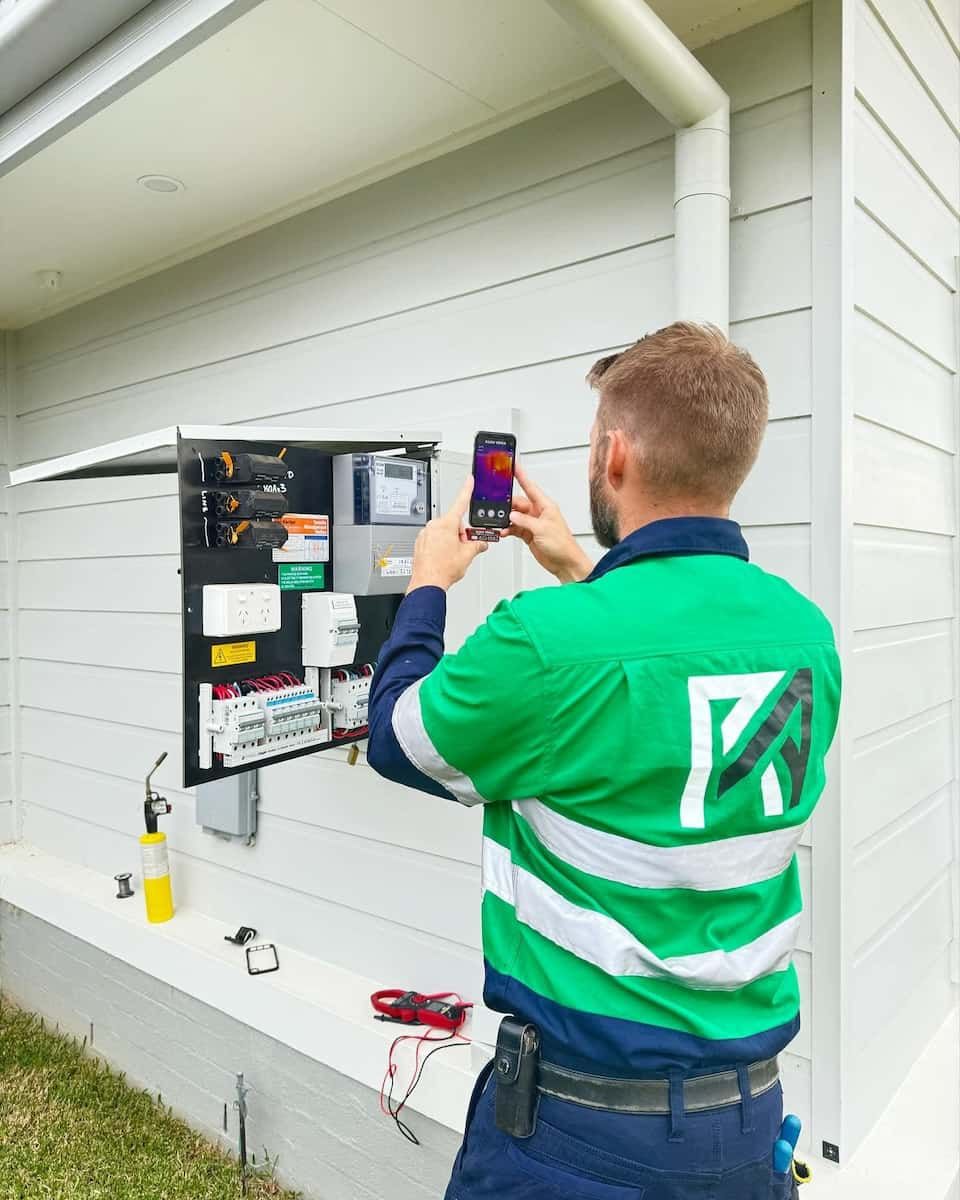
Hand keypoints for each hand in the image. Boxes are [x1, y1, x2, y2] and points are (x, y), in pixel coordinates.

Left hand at [407, 478, 488, 592]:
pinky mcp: (420, 542)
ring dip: (450, 540)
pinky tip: (443, 558)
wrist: (427, 583)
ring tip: (451, 556)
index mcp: (446, 524)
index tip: (469, 479)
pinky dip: (440, 546)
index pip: (460, 502)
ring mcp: (425, 534)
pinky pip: (434, 539)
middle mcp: (434, 526)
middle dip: (460, 534)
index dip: (467, 490)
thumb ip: (477, 545)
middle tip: (462, 548)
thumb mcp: (467, 555)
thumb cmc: (442, 570)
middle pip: (453, 523)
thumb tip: (482, 543)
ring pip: (444, 532)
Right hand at [506, 463, 592, 583]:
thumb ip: (525, 521)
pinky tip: (503, 532)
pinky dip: (507, 529)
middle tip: (497, 508)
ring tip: (499, 524)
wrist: (565, 563)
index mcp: (545, 506)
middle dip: (507, 506)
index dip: (521, 476)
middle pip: (518, 503)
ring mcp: (533, 523)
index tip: (513, 466)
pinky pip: (514, 528)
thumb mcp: (542, 529)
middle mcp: (538, 512)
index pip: (530, 487)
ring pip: (514, 516)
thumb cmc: (562, 544)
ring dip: (506, 520)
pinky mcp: (528, 534)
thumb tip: (512, 515)